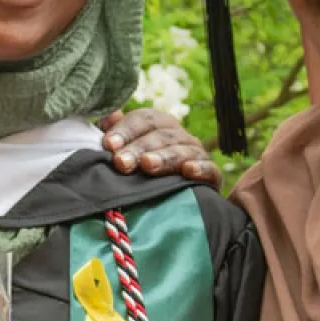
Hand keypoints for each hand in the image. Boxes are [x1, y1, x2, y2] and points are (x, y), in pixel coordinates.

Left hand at [98, 108, 220, 187]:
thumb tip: (107, 115)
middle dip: (138, 148)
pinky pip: (209, 169)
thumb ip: (116, 133)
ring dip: (164, 157)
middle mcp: (179, 135)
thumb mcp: (127, 152)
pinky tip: (188, 171)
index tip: (108, 145)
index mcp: (159, 125)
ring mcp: (197, 154)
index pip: (143, 119)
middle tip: (121, 163)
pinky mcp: (212, 175)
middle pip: (160, 135)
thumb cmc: (143, 173)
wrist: (176, 205)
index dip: (125, 130)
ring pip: (182, 150)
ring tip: (147, 165)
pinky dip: (200, 168)